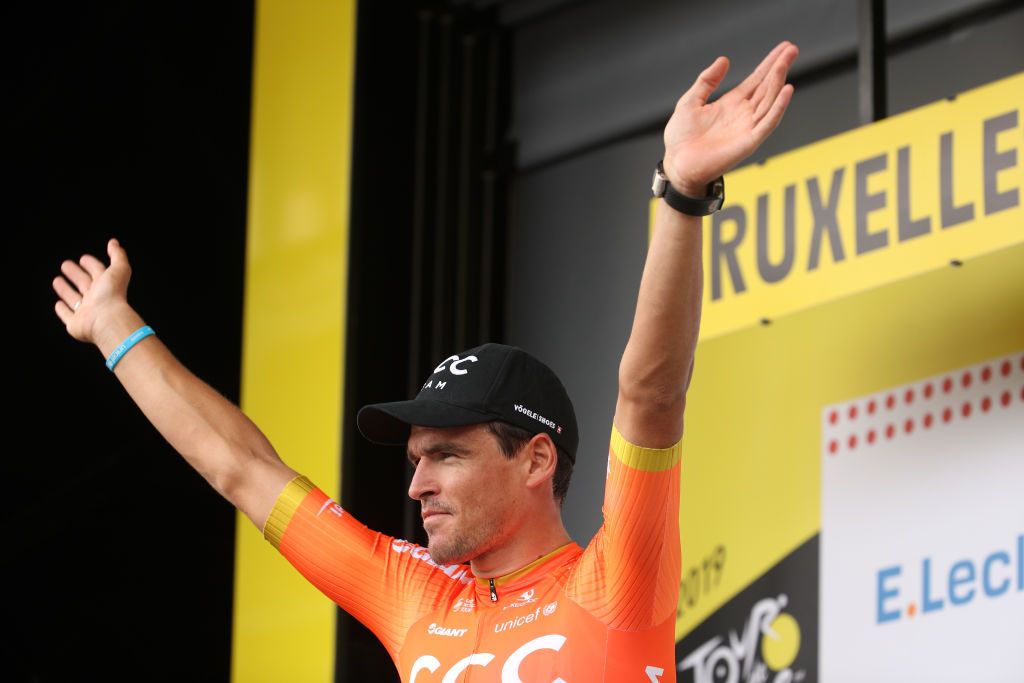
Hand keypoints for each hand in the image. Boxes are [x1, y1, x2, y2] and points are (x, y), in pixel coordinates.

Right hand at [52, 238, 132, 343]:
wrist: (107, 320)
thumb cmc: (112, 295)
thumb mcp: (119, 269)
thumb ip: (117, 255)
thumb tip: (114, 242)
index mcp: (106, 286)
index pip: (98, 272)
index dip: (92, 264)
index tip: (84, 258)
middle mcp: (96, 298)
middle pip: (84, 283)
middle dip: (75, 274)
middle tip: (65, 265)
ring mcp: (86, 311)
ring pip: (74, 298)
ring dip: (66, 290)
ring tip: (57, 280)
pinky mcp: (76, 323)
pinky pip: (67, 316)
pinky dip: (62, 310)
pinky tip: (58, 304)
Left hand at [663, 41, 798, 195]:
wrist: (678, 165)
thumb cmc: (681, 139)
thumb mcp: (690, 102)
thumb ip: (707, 81)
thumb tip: (724, 60)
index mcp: (731, 104)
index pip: (756, 80)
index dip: (769, 64)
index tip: (783, 48)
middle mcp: (743, 114)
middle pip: (766, 87)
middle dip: (779, 67)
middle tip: (792, 48)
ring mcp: (748, 127)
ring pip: (769, 100)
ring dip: (778, 81)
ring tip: (785, 63)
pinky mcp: (749, 141)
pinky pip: (768, 122)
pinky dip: (778, 107)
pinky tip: (786, 90)